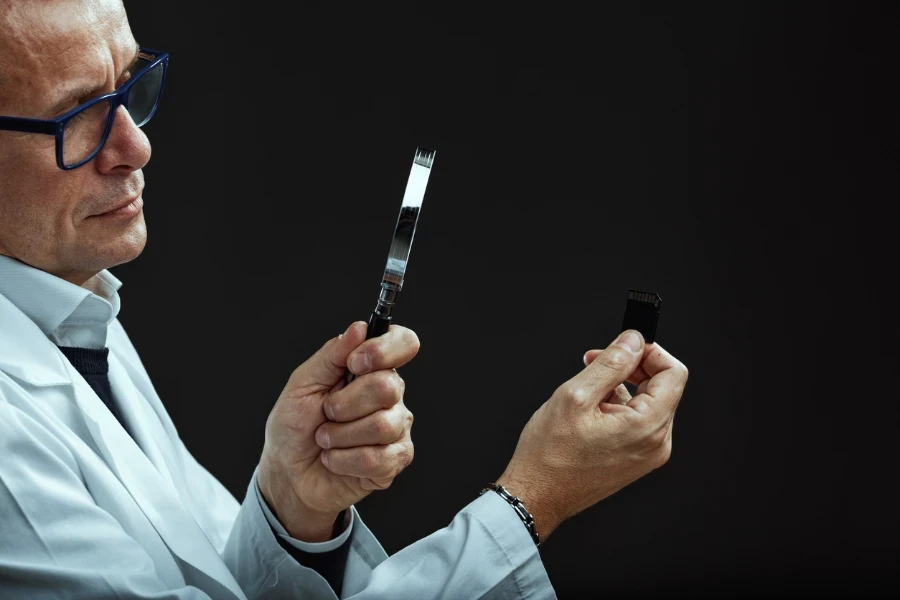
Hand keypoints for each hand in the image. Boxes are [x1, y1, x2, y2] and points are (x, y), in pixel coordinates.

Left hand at [257, 321, 418, 541]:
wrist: (288, 473)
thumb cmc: (295, 427)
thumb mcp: (303, 384)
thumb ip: (332, 355)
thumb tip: (359, 328)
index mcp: (371, 369)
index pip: (403, 343)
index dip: (383, 350)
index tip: (355, 362)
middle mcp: (391, 395)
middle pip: (388, 386)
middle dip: (344, 404)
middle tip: (327, 413)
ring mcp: (397, 428)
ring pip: (382, 425)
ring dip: (340, 436)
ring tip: (327, 440)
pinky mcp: (395, 460)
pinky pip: (377, 458)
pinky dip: (343, 460)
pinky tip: (335, 460)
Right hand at [496, 329, 687, 541]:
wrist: (537, 495)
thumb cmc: (549, 455)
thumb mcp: (576, 396)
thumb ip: (611, 363)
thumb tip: (633, 340)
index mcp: (647, 427)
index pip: (673, 372)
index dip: (649, 351)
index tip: (623, 346)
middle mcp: (656, 443)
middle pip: (662, 386)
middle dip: (629, 366)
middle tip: (594, 360)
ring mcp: (647, 454)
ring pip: (647, 401)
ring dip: (620, 385)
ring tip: (585, 390)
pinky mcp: (635, 458)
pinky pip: (637, 419)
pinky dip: (617, 404)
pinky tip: (589, 409)